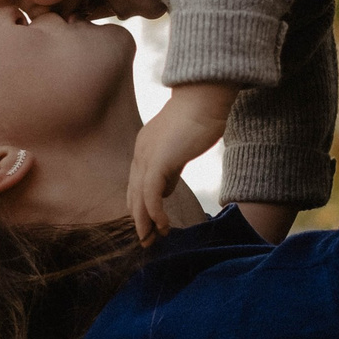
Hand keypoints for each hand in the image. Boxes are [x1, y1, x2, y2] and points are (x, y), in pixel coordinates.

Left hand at [129, 82, 237, 242]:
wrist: (204, 98)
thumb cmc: (201, 116)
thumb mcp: (182, 146)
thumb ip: (172, 167)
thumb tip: (166, 190)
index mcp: (145, 148)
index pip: (138, 183)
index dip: (142, 206)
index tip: (152, 224)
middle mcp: (141, 153)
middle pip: (134, 193)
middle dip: (140, 219)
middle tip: (147, 240)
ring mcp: (147, 157)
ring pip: (139, 198)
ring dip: (145, 222)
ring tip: (153, 239)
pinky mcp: (158, 161)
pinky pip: (150, 195)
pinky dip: (155, 214)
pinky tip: (163, 225)